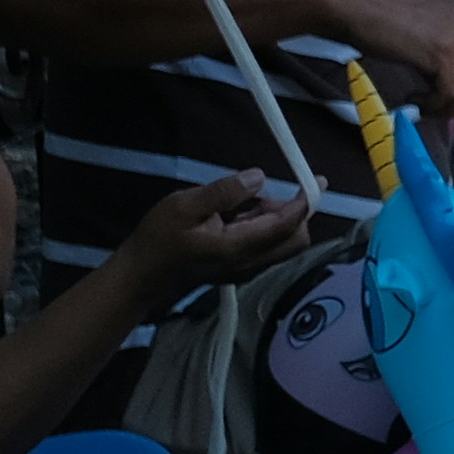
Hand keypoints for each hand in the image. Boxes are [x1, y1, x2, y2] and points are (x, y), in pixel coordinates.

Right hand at [128, 170, 318, 301]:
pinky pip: (265, 247)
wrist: (138, 277)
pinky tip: (233, 217)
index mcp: (238, 247)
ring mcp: (244, 270)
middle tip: (256, 194)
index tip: (315, 180)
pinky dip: (262, 228)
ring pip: (281, 243)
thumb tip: (260, 177)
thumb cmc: (157, 239)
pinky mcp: (238, 269)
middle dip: (291, 211)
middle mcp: (249, 264)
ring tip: (235, 204)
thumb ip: (224, 192)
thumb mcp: (185, 205)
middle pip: (294, 239)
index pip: (287, 225)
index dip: (305, 201)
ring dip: (272, 218)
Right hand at [322, 0, 453, 132]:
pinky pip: (449, 91)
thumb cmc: (379, 16)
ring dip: (452, 108)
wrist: (353, 5)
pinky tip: (415, 100)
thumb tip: (451, 82)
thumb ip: (443, 48)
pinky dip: (435, 103)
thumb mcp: (423, 29)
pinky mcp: (440, 52)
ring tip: (429, 111)